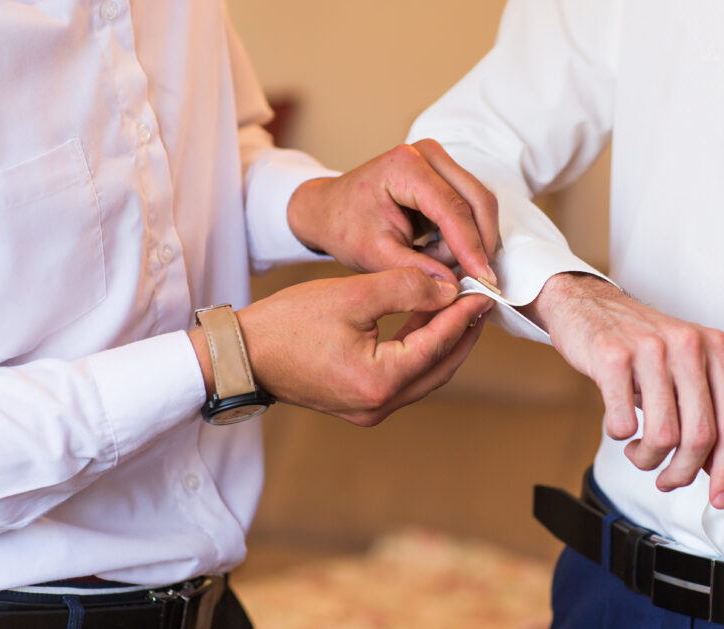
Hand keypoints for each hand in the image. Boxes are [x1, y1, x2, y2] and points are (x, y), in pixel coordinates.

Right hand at [190, 268, 492, 425]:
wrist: (241, 356)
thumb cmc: (287, 324)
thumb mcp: (352, 295)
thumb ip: (405, 288)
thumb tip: (448, 287)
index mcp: (380, 380)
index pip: (438, 343)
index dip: (463, 314)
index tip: (482, 291)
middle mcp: (380, 404)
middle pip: (440, 367)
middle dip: (462, 332)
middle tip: (478, 301)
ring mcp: (370, 410)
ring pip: (425, 375)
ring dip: (443, 343)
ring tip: (457, 308)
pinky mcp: (361, 405)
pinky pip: (404, 379)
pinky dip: (419, 352)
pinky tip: (423, 323)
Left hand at [287, 139, 498, 285]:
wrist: (330, 211)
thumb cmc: (345, 227)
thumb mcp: (376, 256)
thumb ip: (416, 271)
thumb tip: (454, 287)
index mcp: (404, 167)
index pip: (452, 208)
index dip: (472, 247)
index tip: (484, 279)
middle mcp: (426, 155)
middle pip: (477, 200)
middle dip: (481, 243)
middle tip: (478, 280)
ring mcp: (438, 161)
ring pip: (478, 204)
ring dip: (472, 240)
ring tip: (444, 266)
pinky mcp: (444, 175)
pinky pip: (470, 206)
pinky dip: (465, 235)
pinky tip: (442, 253)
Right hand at [526, 273, 723, 508]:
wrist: (589, 306)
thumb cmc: (640, 346)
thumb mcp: (683, 376)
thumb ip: (709, 421)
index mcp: (715, 349)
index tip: (720, 498)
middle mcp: (688, 345)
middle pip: (700, 436)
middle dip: (683, 472)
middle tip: (667, 479)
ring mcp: (650, 348)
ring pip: (664, 435)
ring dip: (648, 459)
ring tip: (639, 452)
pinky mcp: (612, 356)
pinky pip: (623, 422)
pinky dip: (621, 437)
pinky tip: (620, 427)